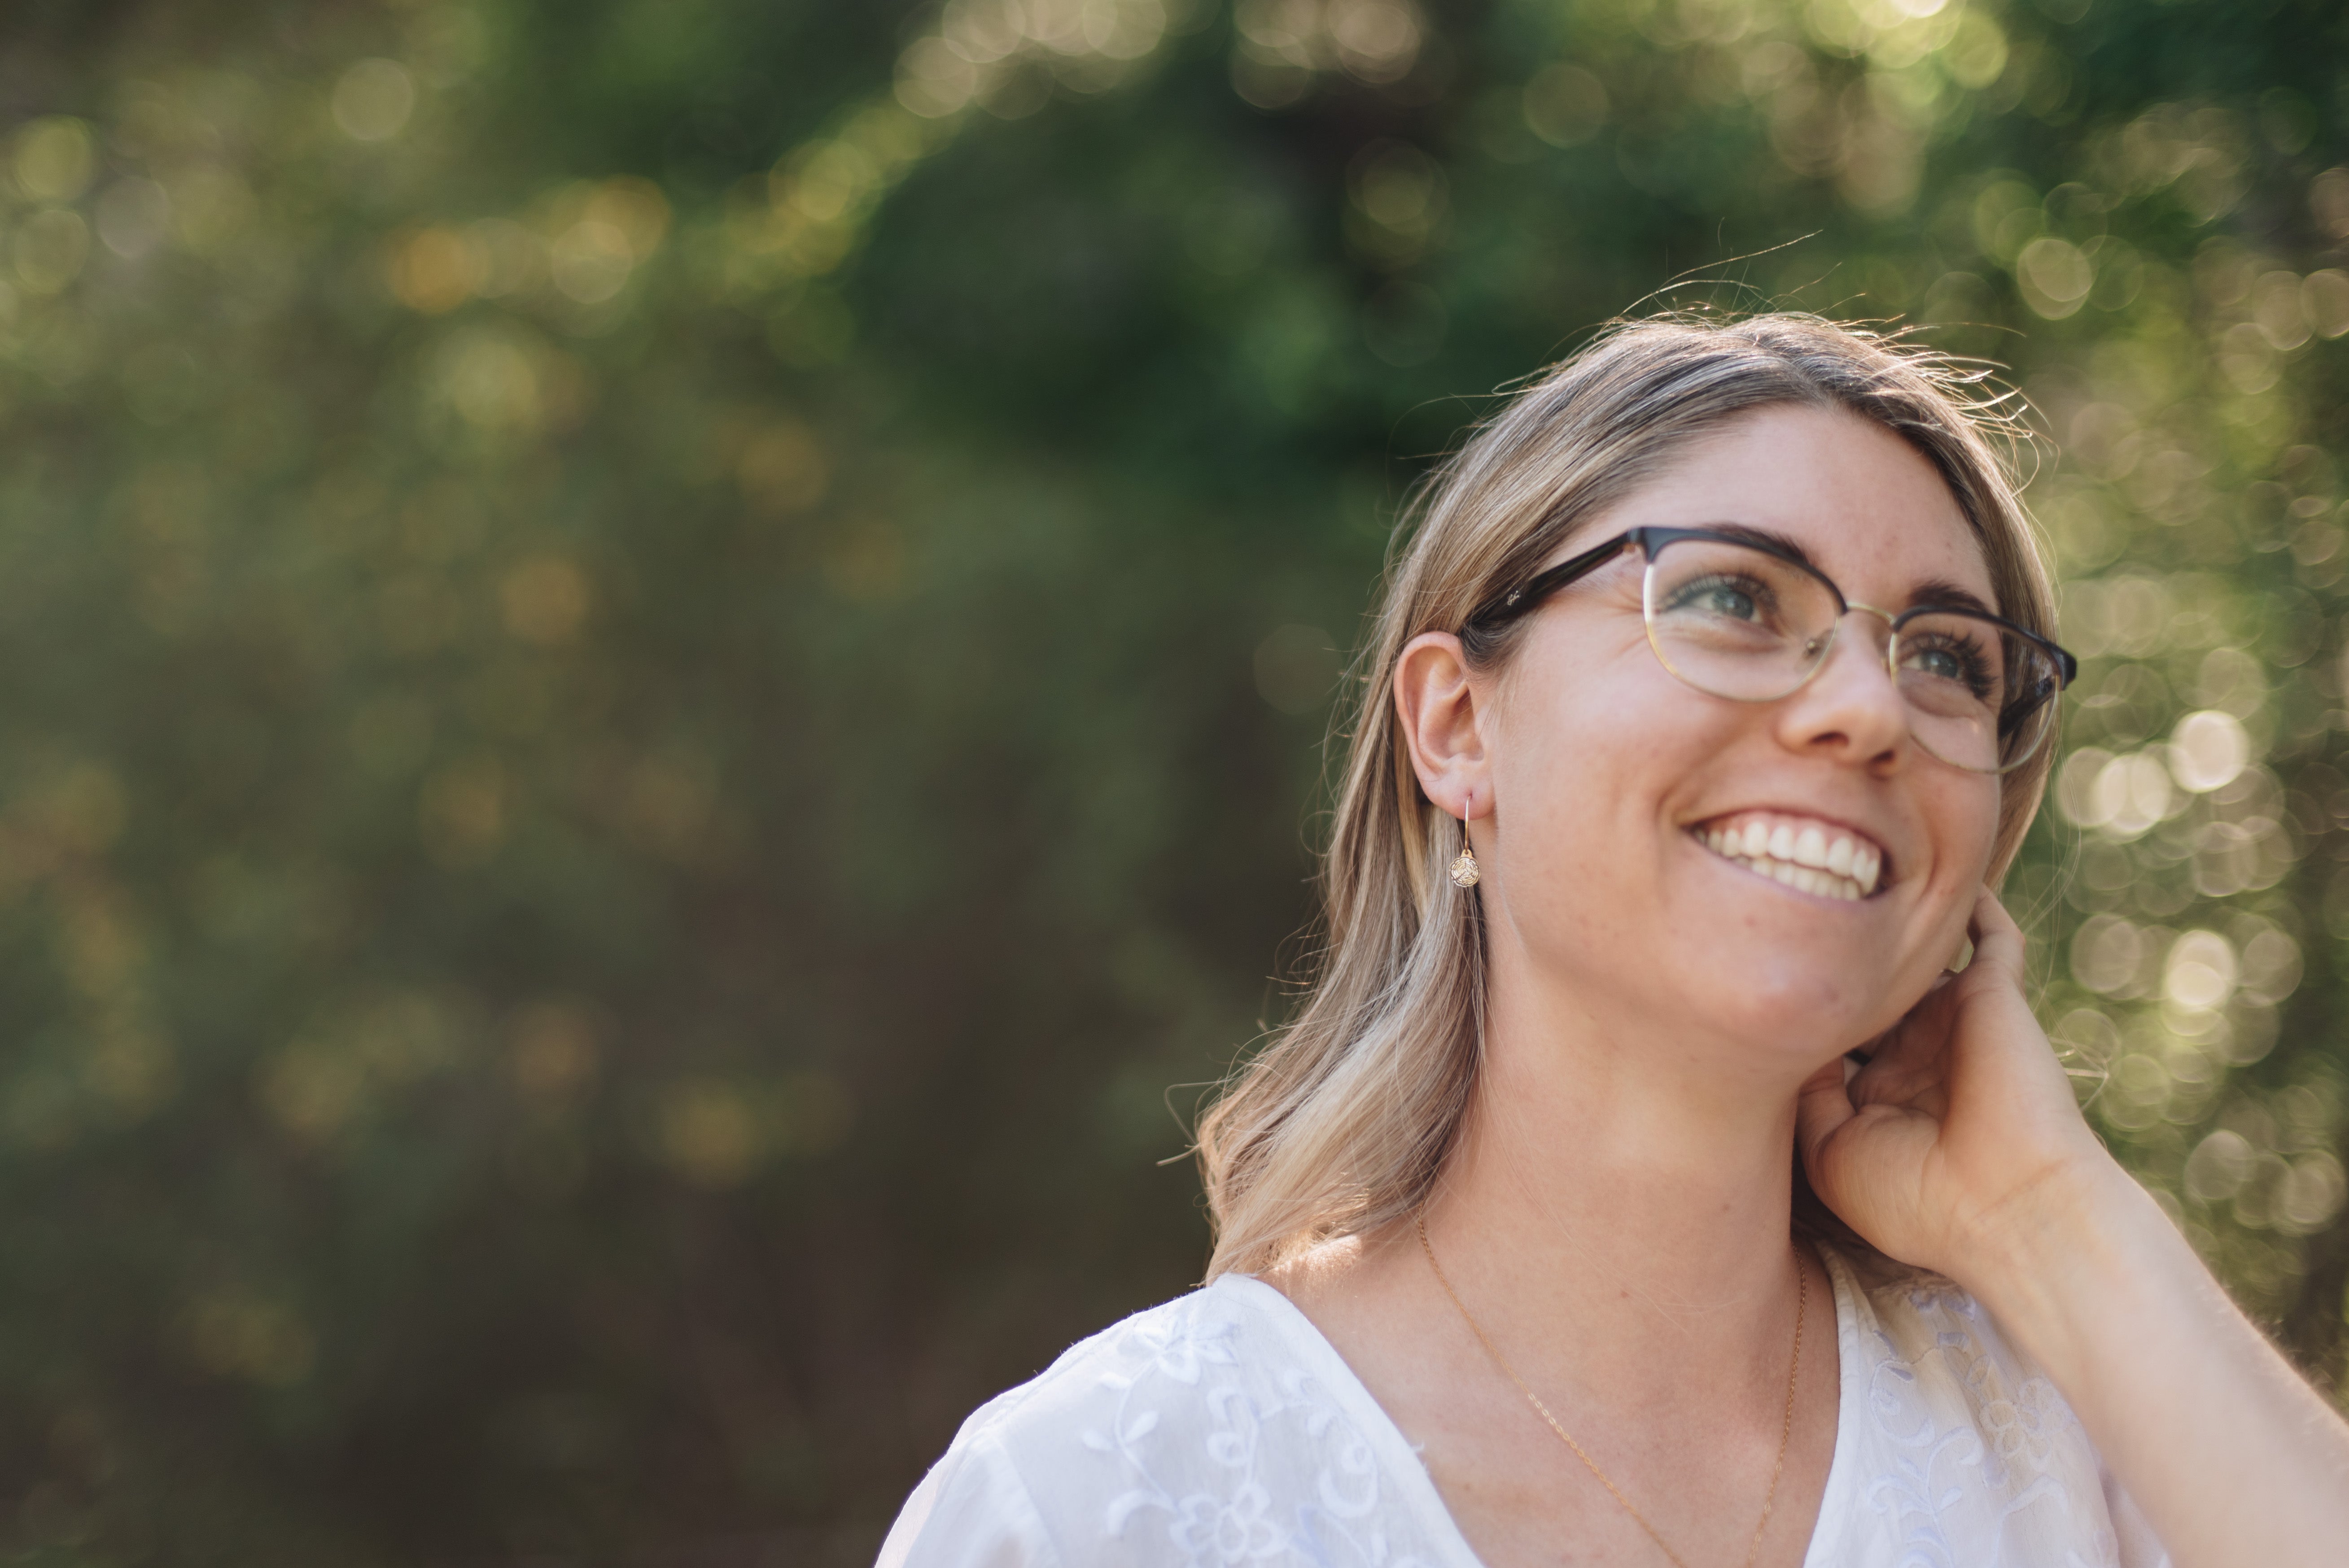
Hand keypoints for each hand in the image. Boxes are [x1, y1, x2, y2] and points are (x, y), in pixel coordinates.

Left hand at [1795, 885, 2119, 1283]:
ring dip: (1884, 918)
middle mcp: (1915, 1048)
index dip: (1792, 1005)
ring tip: (1832, 861)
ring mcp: (1954, 1019)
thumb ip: (1800, 1088)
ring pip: (1917, 954)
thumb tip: (1779, 1027)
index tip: (1737, 971)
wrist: (2007, 1209)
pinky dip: (1971, 902)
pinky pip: (1990, 934)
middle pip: (1864, 983)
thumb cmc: (1913, 1198)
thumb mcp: (1829, 1151)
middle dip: (1827, 954)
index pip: (1828, 1030)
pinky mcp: (1995, 994)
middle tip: (1768, 896)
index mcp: (1877, 1090)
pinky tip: (1928, 860)